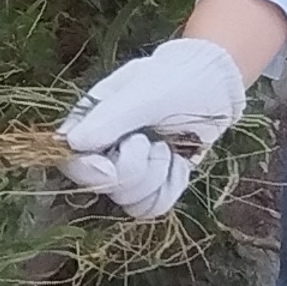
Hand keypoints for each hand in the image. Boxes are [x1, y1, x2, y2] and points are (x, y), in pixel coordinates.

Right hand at [58, 35, 247, 221]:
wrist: (216, 86)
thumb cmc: (178, 78)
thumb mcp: (145, 92)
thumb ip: (110, 117)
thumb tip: (73, 143)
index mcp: (92, 120)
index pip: (70, 160)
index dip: (88, 171)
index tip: (112, 167)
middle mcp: (106, 148)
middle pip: (104, 187)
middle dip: (135, 170)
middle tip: (153, 141)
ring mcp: (130, 167)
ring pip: (129, 201)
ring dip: (156, 178)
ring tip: (168, 148)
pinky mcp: (155, 182)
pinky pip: (153, 207)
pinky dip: (171, 188)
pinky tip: (180, 164)